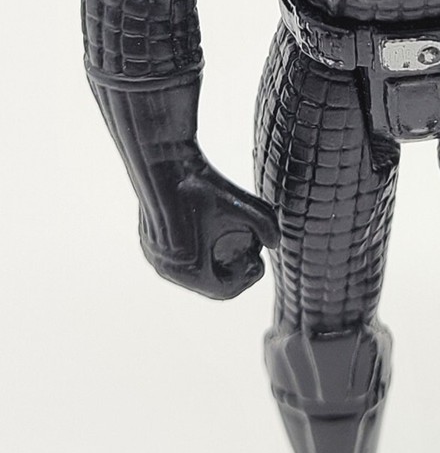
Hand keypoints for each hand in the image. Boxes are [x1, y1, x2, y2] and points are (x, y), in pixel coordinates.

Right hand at [138, 156, 279, 298]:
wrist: (161, 162)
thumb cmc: (199, 183)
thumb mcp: (239, 203)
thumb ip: (265, 223)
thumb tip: (276, 243)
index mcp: (190, 269)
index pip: (225, 290)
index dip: (246, 278)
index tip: (257, 258)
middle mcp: (169, 270)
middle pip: (209, 283)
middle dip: (232, 270)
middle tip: (248, 250)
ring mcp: (155, 259)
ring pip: (193, 272)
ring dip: (214, 262)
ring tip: (232, 242)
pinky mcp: (149, 246)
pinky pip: (178, 261)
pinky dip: (197, 254)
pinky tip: (210, 235)